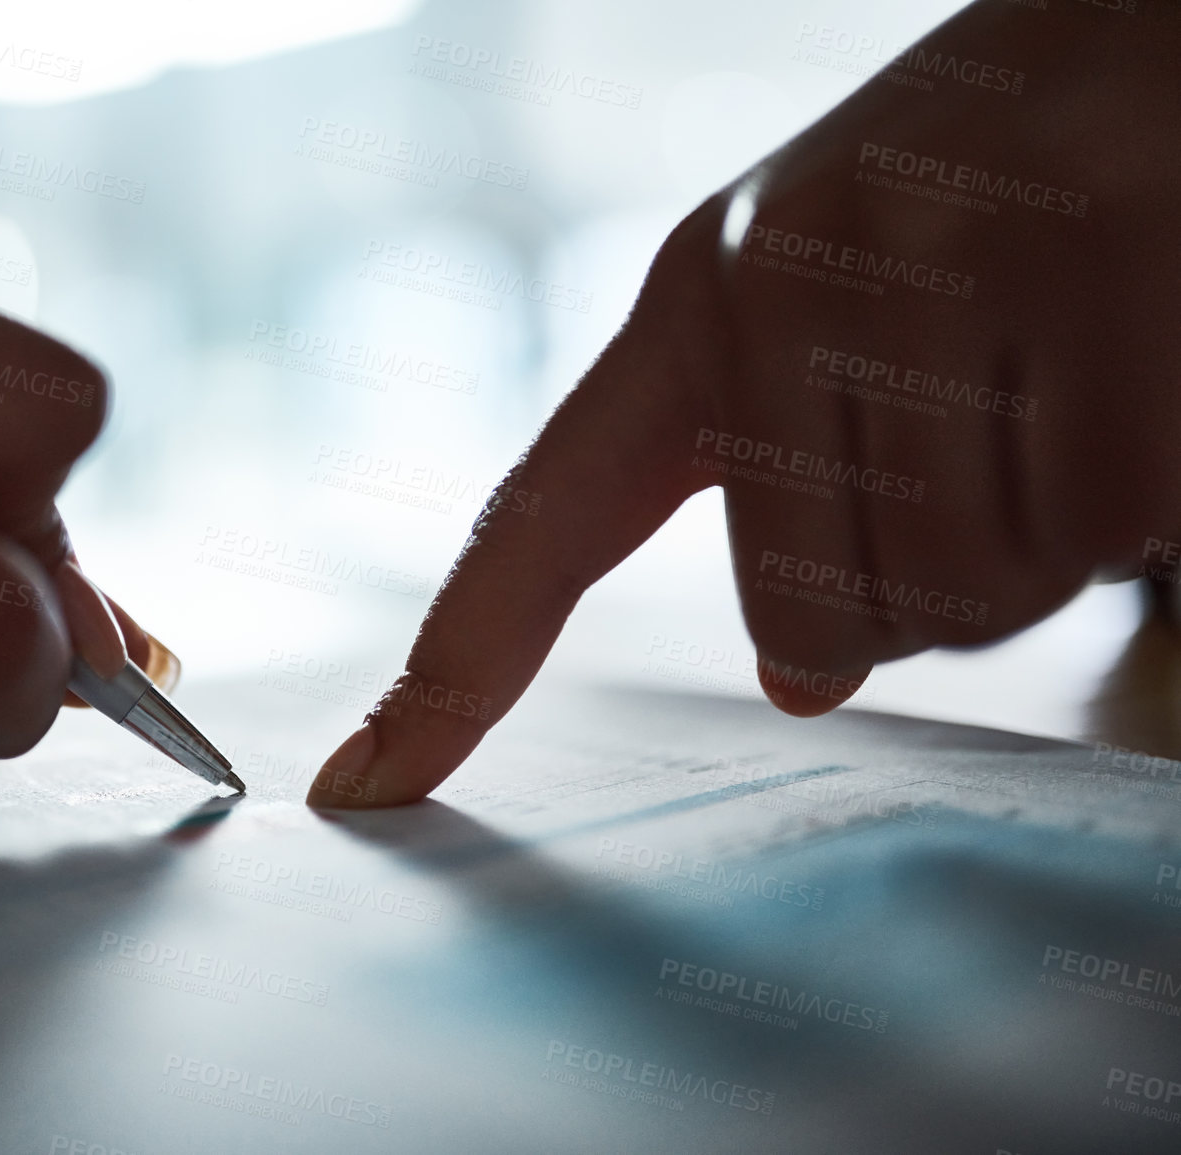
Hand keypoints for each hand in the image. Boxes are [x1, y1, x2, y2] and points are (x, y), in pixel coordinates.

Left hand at [309, 0, 1180, 807]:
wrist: (1139, 43)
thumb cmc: (993, 210)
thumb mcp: (843, 328)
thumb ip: (791, 499)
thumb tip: (803, 680)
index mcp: (694, 305)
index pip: (535, 524)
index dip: (450, 674)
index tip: (357, 789)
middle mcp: (776, 274)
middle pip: (815, 632)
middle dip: (922, 598)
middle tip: (989, 443)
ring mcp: (922, 261)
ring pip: (967, 601)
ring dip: (1042, 544)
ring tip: (1061, 387)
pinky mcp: (1088, 259)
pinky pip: (1106, 524)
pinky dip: (1143, 498)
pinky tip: (1135, 366)